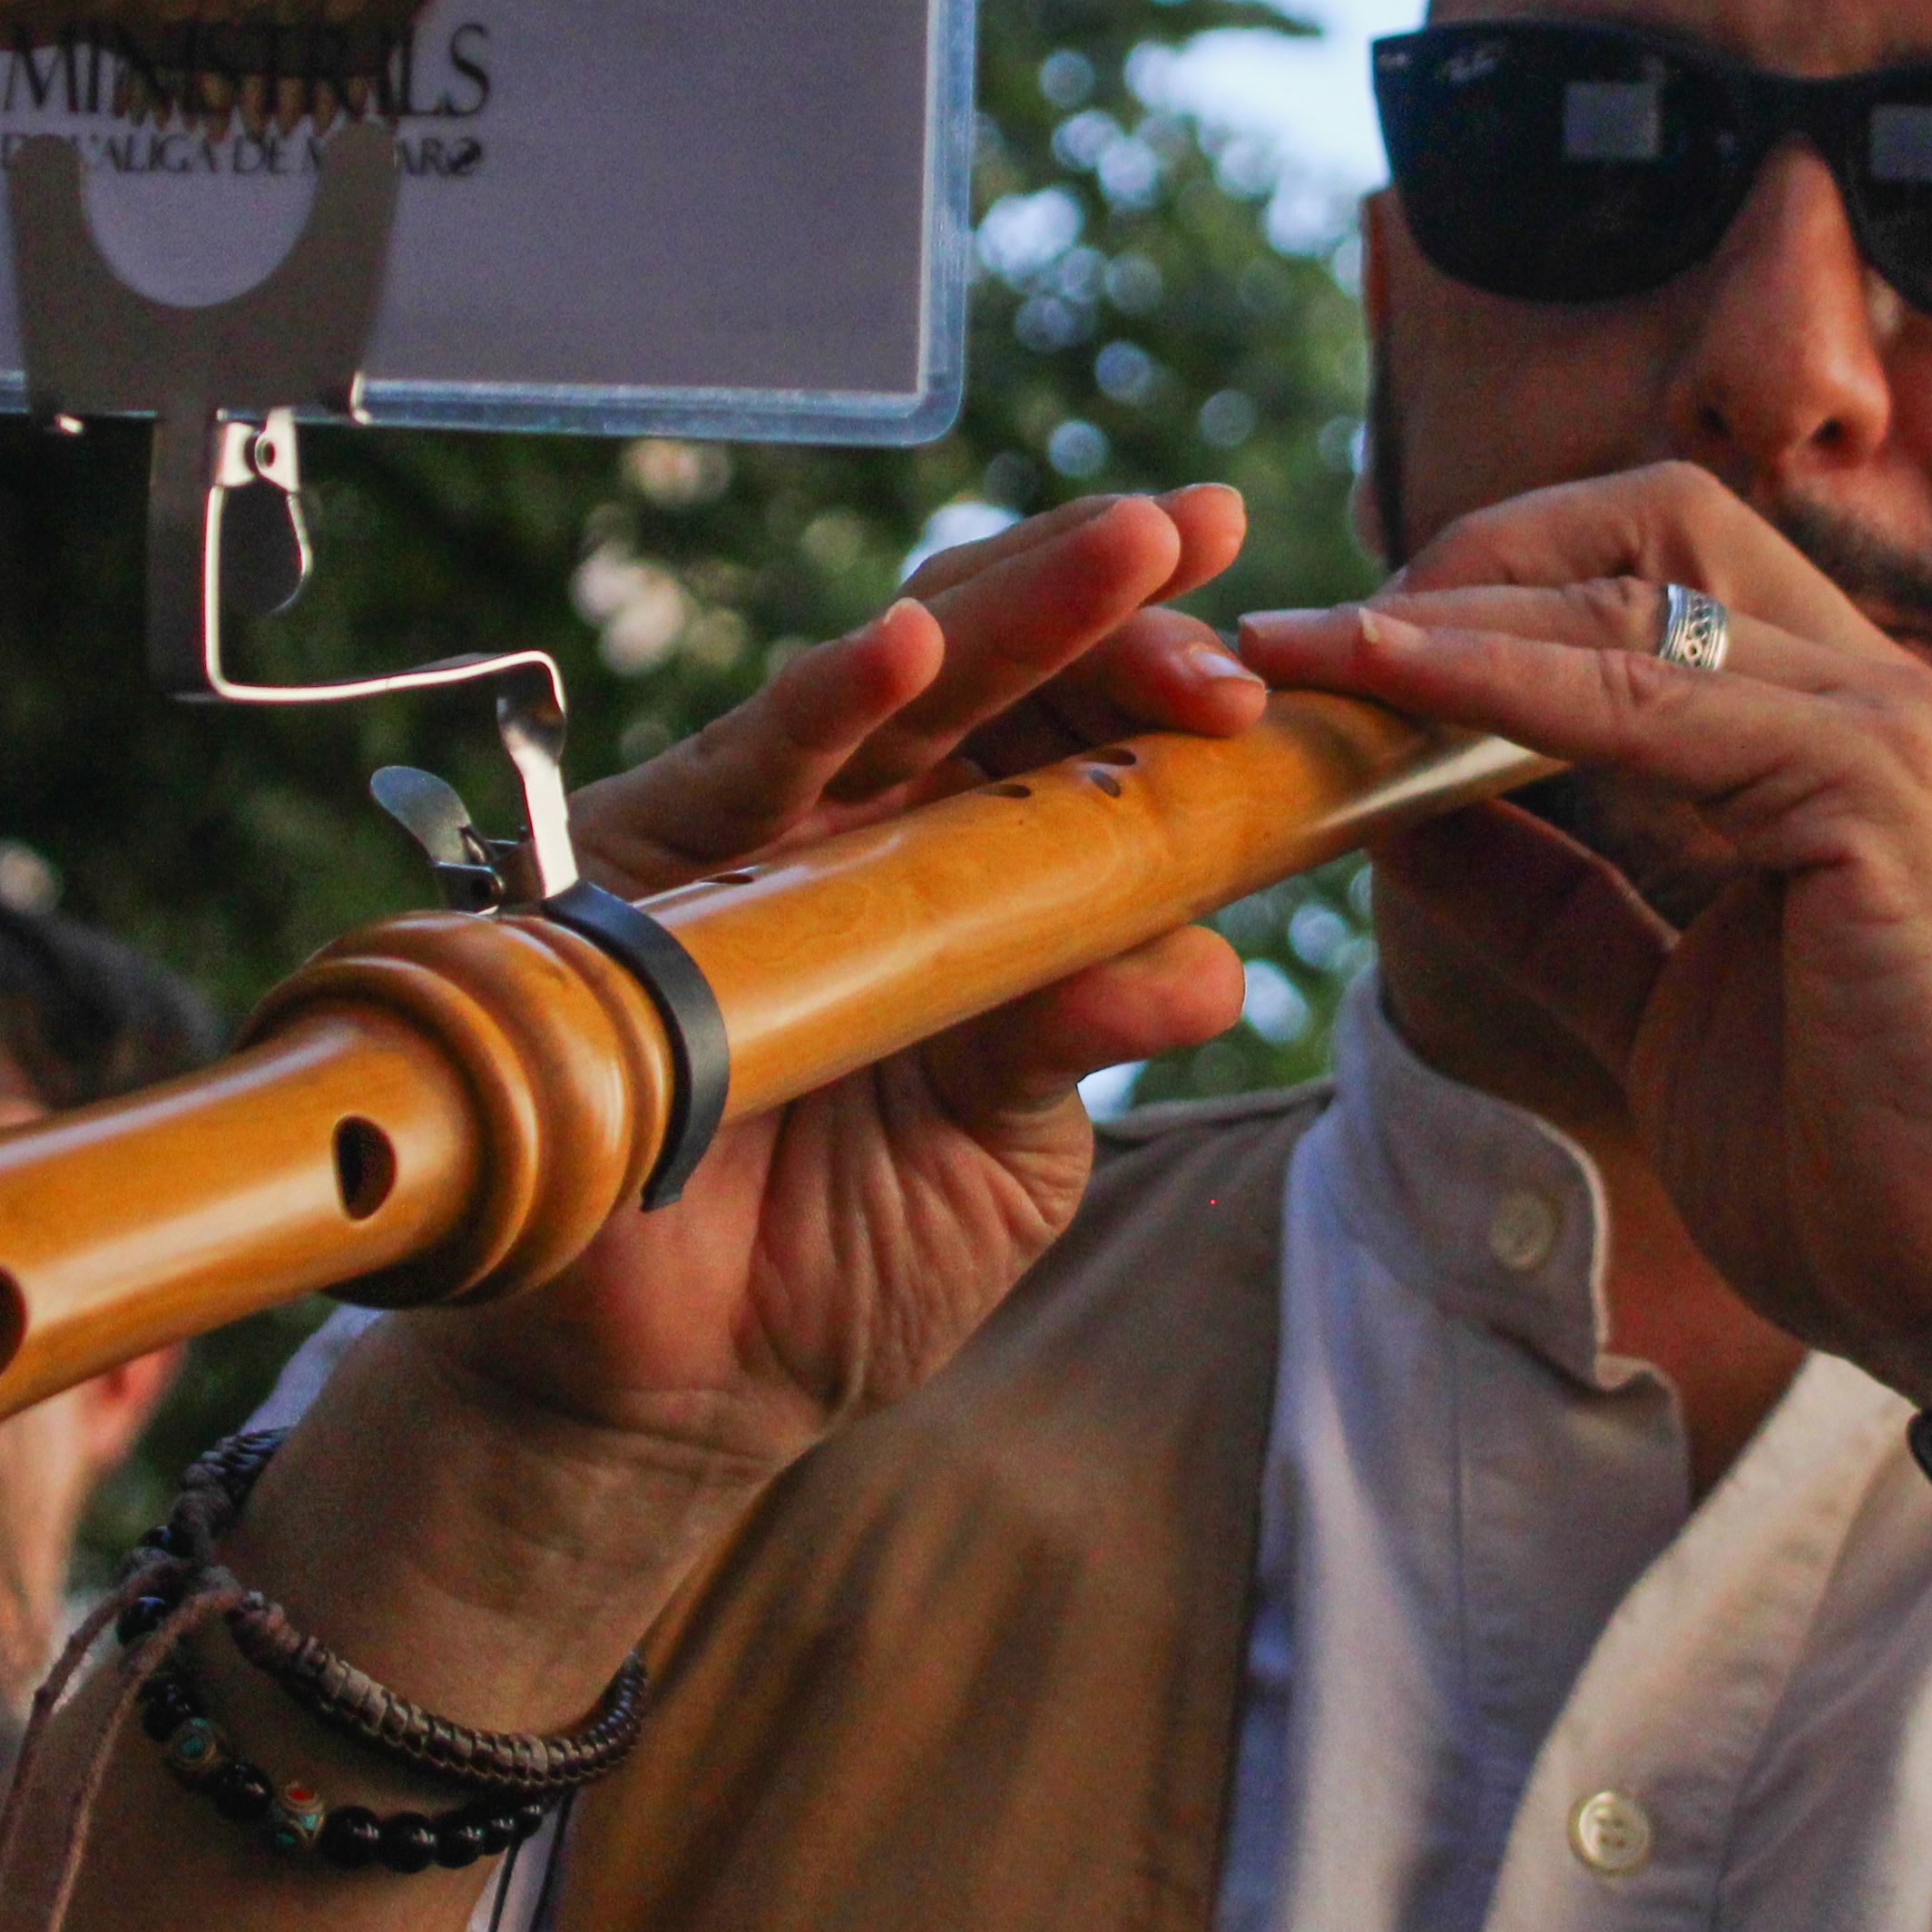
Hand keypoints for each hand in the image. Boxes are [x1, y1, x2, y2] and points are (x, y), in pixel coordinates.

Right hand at [358, 487, 1265, 1479]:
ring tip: (1127, 549)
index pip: (1080, 730)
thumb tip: (1206, 972)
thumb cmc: (847, 1255)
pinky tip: (909, 647)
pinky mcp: (654, 867)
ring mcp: (765, 834)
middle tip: (1200, 545)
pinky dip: (830, 700)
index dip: (1168, 670)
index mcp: (980, 873)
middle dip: (1108, 597)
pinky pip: (748, 764)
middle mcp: (873, 826)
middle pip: (997, 668)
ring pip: (894, 677)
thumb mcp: (1008, 1152)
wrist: (683, 1385)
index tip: (1277, 650)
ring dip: (1013, 606)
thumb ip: (1079, 1044)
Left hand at [1236, 463, 1931, 1397]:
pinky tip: (1394, 689)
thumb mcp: (1652, 1004)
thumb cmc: (1850, 1165)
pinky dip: (1508, 685)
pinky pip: (1652, 703)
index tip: (1342, 654)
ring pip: (1632, 602)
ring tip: (1306, 655)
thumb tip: (1400, 818)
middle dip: (1469, 558)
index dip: (1494, 582)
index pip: (1657, 568)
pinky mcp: (1879, 788)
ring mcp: (1889, 729)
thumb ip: (1549, 902)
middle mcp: (1875, 697)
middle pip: (1650, 525)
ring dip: (1451, 616)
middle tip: (1315, 646)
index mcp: (1836, 734)